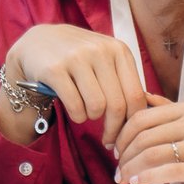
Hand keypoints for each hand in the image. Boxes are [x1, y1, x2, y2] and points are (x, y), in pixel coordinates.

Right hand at [5, 24, 148, 149]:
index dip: (133, 122)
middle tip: (109, 141)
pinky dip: (77, 116)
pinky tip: (74, 110)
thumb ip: (125, 82)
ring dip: (92, 118)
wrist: (38, 42)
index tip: (127, 136)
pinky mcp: (55, 69)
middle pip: (117, 105)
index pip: (136, 95)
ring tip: (86, 112)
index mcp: (119, 50)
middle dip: (114, 130)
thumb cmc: (79, 58)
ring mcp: (76, 58)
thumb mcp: (106, 61)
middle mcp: (100, 50)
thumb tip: (144, 119)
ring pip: (97, 108)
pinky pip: (75, 107)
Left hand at [115, 98, 183, 183]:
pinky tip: (138, 183)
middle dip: (124, 154)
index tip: (116, 147)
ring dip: (132, 168)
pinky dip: (147, 178)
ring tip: (124, 178)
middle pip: (144, 135)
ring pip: (152, 153)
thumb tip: (143, 97)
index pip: (143, 115)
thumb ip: (171, 110)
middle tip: (117, 167)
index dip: (123, 133)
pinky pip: (168, 171)